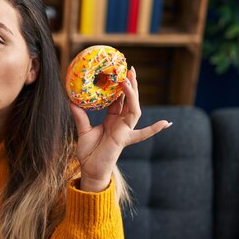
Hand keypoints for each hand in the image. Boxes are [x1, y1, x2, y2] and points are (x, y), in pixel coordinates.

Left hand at [69, 66, 170, 191]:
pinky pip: (141, 131)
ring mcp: (125, 131)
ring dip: (133, 95)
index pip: (118, 100)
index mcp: (112, 120)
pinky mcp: (125, 138)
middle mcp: (121, 124)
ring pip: (133, 109)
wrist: (90, 169)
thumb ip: (80, 116)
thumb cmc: (88, 152)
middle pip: (129, 100)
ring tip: (128, 80)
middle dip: (130, 85)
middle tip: (130, 68)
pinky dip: (153, 129)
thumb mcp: (83, 130)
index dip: (120, 88)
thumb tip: (72, 101)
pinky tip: (166, 124)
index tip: (120, 73)